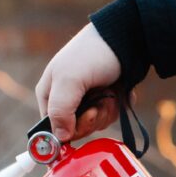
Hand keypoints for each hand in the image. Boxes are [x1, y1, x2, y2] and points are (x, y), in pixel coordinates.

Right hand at [36, 23, 121, 142]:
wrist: (126, 38)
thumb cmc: (93, 54)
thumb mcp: (69, 80)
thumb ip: (60, 110)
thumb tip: (60, 138)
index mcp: (49, 94)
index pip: (52, 129)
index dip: (68, 131)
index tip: (84, 120)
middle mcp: (66, 99)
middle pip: (76, 129)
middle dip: (91, 118)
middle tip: (98, 102)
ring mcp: (87, 100)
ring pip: (95, 124)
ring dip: (106, 111)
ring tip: (109, 91)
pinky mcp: (105, 99)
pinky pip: (110, 116)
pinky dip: (118, 107)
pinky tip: (118, 92)